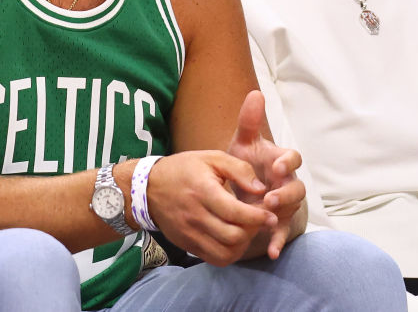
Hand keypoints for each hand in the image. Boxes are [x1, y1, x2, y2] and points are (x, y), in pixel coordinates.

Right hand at [147, 149, 274, 265]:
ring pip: (226, 252)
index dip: (259, 217)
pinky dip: (230, 254)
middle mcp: (196, 216)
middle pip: (234, 236)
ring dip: (244, 245)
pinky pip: (215, 259)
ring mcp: (190, 233)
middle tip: (260, 221)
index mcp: (203, 191)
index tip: (270, 215)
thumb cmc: (182, 169)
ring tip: (247, 230)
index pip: (237, 213)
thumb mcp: (211, 158)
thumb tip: (261, 189)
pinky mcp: (187, 244)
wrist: (147, 188)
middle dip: (254, 230)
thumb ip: (239, 169)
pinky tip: (234, 240)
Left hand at [227, 90, 304, 258]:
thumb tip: (256, 92)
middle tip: (270, 197)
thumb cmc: (247, 162)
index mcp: (280, 162)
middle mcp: (287, 183)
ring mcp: (285, 204)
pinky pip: (281, 233)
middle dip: (286, 192)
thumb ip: (249, 121)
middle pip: (297, 187)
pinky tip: (271, 252)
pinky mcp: (278, 223)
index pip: (292, 158)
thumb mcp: (244, 143)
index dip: (286, 161)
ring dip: (280, 214)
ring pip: (291, 209)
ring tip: (265, 218)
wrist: (243, 189)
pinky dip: (278, 242)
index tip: (276, 165)